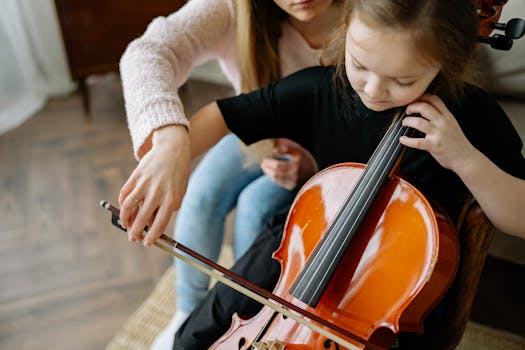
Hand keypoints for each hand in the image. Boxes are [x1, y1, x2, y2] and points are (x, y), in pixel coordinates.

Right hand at [118, 125, 190, 245]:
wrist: (173, 149)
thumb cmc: (178, 174)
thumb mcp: (180, 192)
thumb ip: (168, 208)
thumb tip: (152, 225)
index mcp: (171, 199)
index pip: (158, 224)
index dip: (151, 237)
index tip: (146, 243)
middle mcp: (157, 193)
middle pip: (141, 219)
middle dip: (135, 233)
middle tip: (133, 238)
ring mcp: (145, 184)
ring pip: (128, 208)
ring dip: (125, 220)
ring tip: (126, 226)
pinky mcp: (135, 176)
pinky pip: (125, 194)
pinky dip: (122, 205)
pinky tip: (125, 211)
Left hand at [260, 139, 317, 190]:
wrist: (313, 174)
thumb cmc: (303, 159)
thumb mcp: (298, 150)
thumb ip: (287, 147)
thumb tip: (274, 150)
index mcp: (297, 163)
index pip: (279, 164)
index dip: (270, 162)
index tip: (267, 157)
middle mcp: (296, 173)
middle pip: (276, 171)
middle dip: (267, 167)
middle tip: (263, 162)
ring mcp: (294, 181)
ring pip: (276, 177)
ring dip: (268, 172)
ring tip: (264, 167)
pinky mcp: (292, 186)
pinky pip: (278, 182)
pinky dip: (273, 177)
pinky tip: (271, 173)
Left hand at [400, 94, 476, 171]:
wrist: (466, 158)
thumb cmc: (456, 142)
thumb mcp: (452, 124)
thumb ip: (441, 116)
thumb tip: (425, 109)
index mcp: (447, 116)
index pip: (434, 99)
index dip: (422, 97)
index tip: (414, 100)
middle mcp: (443, 122)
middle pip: (424, 107)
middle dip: (412, 106)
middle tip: (407, 111)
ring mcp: (439, 134)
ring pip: (418, 122)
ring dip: (408, 121)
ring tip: (405, 123)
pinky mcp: (434, 146)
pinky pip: (417, 142)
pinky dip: (407, 140)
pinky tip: (402, 139)